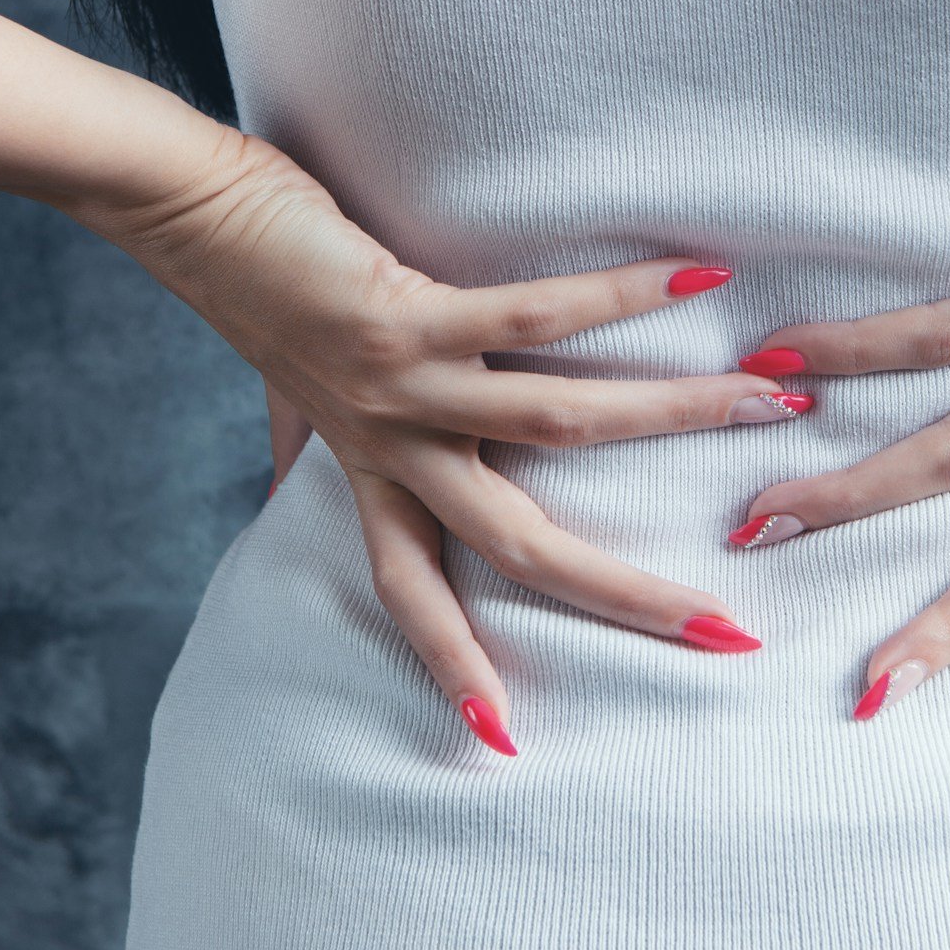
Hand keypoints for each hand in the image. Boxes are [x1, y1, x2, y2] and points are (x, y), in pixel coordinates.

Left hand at [91, 131, 811, 755]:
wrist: (181, 206)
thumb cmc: (246, 286)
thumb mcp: (279, 392)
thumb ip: (296, 450)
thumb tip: (282, 495)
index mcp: (369, 473)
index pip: (414, 596)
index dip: (454, 669)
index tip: (505, 744)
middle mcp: (390, 446)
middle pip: (520, 547)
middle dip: (629, 596)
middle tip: (729, 634)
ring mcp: (402, 384)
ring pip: (558, 427)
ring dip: (673, 416)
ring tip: (767, 402)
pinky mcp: (409, 310)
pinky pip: (533, 315)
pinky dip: (622, 298)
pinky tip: (696, 277)